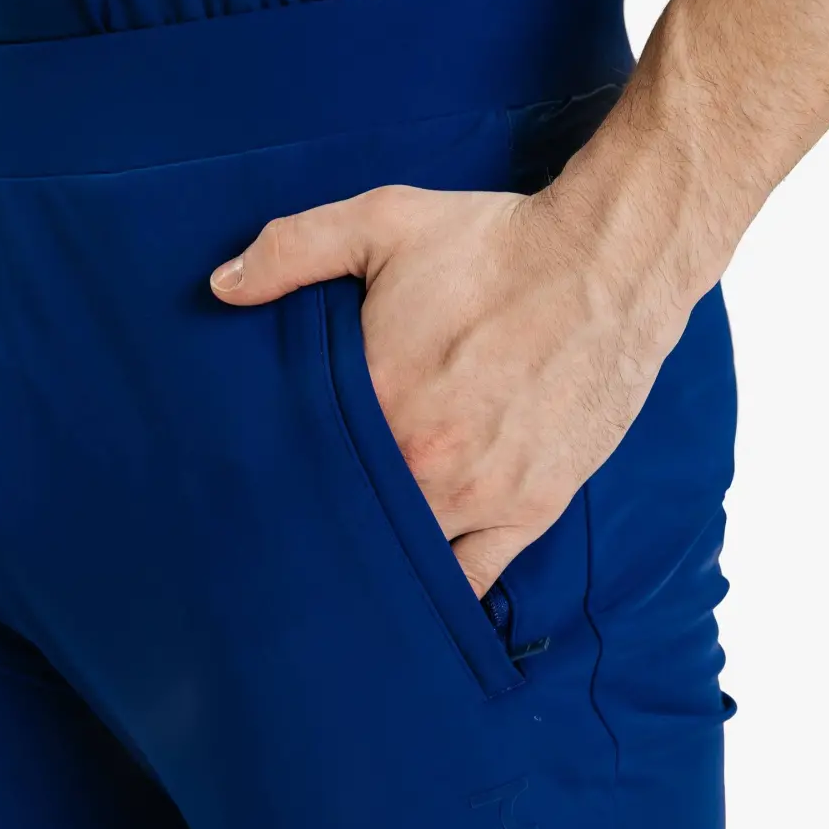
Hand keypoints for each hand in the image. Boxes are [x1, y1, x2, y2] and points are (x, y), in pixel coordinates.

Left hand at [210, 177, 695, 598]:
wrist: (607, 266)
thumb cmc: (495, 246)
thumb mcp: (385, 222)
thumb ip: (293, 250)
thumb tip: (221, 288)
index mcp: (379, 400)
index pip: (304, 465)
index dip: (283, 476)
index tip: (260, 487)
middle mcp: (426, 463)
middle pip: (351, 520)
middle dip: (324, 524)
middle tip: (296, 530)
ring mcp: (481, 494)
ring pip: (407, 557)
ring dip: (377, 560)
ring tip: (346, 568)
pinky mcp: (532, 509)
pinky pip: (476, 581)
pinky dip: (444, 595)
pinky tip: (415, 606)